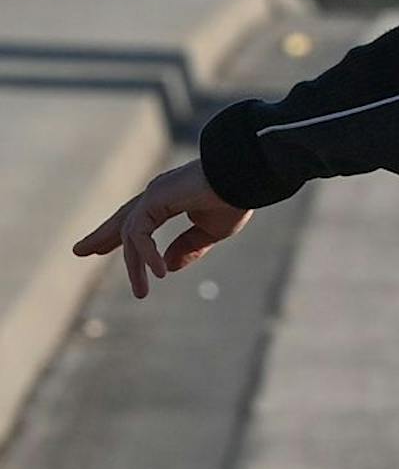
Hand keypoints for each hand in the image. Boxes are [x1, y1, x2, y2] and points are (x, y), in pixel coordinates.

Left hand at [72, 159, 251, 299]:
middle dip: (102, 236)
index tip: (101, 247)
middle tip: (80, 251)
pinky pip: (140, 235)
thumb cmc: (235, 198)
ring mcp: (153, 195)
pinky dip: (146, 255)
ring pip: (130, 234)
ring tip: (140, 292)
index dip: (119, 234)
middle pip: (123, 219)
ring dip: (134, 265)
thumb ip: (188, 247)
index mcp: (169, 197)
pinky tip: (157, 273)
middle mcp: (157, 194)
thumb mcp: (211, 231)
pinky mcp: (155, 199)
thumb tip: (165, 268)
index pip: (138, 218)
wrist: (248, 175)